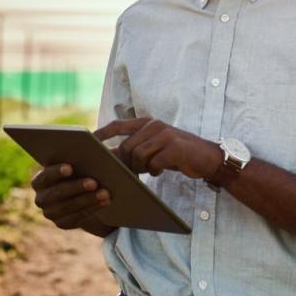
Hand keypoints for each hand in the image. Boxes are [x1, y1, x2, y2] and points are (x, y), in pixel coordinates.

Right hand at [29, 163, 111, 229]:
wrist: (78, 195)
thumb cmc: (77, 173)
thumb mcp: (74, 166)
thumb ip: (74, 160)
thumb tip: (88, 149)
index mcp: (40, 180)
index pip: (45, 176)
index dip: (56, 172)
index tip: (70, 167)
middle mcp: (41, 198)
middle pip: (57, 193)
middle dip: (76, 187)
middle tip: (94, 182)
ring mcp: (50, 213)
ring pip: (68, 206)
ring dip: (88, 199)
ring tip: (105, 192)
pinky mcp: (62, 224)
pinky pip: (77, 217)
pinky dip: (92, 208)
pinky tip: (105, 202)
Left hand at [93, 118, 221, 179]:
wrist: (207, 158)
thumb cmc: (176, 154)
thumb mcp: (153, 148)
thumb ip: (134, 148)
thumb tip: (109, 159)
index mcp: (146, 123)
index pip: (118, 125)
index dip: (101, 133)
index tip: (88, 142)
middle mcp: (154, 125)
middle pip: (127, 147)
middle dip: (126, 163)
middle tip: (133, 173)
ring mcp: (165, 135)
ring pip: (138, 156)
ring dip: (141, 168)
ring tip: (150, 171)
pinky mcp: (175, 148)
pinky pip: (154, 163)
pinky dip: (154, 171)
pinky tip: (160, 171)